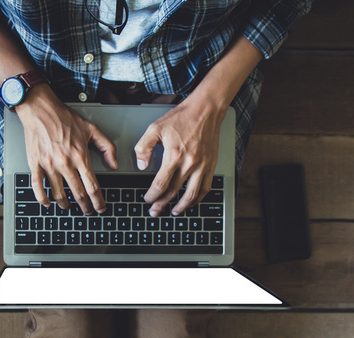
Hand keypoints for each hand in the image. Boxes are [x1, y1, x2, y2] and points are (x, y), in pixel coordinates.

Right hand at [16, 86, 117, 213]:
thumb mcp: (92, 129)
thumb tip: (114, 164)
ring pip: (59, 194)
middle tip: (88, 211)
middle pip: (78, 193)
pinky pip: (38, 187)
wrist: (41, 109)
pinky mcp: (35, 164)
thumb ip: (107, 147)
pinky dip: (42, 198)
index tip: (100, 207)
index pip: (92, 186)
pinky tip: (47, 203)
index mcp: (80, 156)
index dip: (98, 200)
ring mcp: (49, 165)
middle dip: (85, 206)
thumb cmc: (64, 118)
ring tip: (69, 207)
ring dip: (66, 204)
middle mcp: (65, 163)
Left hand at [135, 98, 226, 216]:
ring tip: (173, 212)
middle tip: (155, 211)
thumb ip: (144, 147)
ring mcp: (202, 165)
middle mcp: (190, 163)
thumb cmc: (181, 117)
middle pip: (173, 192)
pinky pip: (205, 188)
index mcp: (174, 155)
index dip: (152, 195)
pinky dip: (197, 199)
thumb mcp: (155, 128)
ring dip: (181, 206)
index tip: (147, 199)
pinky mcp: (211, 165)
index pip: (160, 184)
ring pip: (191, 194)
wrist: (205, 110)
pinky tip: (190, 202)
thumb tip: (142, 166)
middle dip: (162, 204)